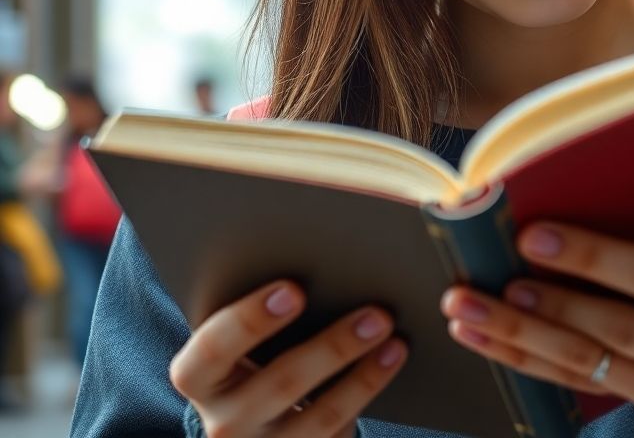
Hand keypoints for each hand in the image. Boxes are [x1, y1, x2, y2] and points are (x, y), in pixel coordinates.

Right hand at [169, 281, 406, 436]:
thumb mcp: (236, 341)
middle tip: (377, 313)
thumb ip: (258, 308)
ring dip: (365, 377)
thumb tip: (318, 255)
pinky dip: (367, 395)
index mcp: (196, 376)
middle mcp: (222, 422)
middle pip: (280, 383)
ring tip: (396, 341)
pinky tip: (391, 365)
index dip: (251, 319)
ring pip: (320, 417)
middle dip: (334, 347)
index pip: (214, 349)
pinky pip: (337, 435)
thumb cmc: (246, 356)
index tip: (295, 288)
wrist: (246, 425)